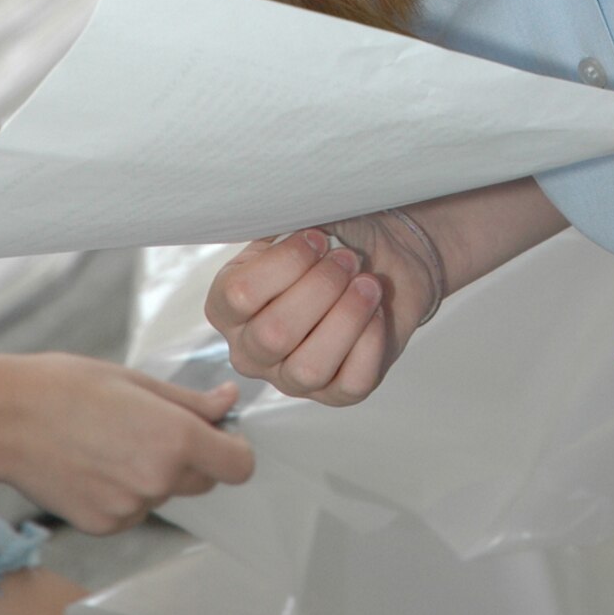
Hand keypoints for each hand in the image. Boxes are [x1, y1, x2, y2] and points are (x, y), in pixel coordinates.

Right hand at [0, 354, 254, 534]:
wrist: (5, 420)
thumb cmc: (69, 386)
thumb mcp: (138, 381)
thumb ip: (190, 401)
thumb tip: (228, 402)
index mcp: (175, 440)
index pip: (239, 466)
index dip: (235, 448)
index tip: (220, 432)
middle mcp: (158, 481)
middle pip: (205, 481)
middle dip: (194, 457)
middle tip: (154, 425)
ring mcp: (130, 509)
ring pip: (165, 492)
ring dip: (155, 473)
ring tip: (112, 439)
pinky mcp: (103, 526)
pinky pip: (133, 509)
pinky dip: (124, 490)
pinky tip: (93, 463)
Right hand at [205, 217, 435, 406]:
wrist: (385, 254)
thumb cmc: (335, 239)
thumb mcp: (300, 221)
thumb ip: (280, 223)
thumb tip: (285, 224)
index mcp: (228, 306)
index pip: (239, 295)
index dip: (285, 263)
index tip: (317, 237)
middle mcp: (251, 350)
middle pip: (273, 335)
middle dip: (320, 288)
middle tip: (346, 259)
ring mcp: (291, 378)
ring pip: (308, 368)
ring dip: (346, 317)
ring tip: (368, 284)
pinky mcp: (337, 393)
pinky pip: (351, 383)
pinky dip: (370, 342)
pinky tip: (377, 312)